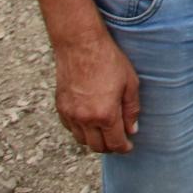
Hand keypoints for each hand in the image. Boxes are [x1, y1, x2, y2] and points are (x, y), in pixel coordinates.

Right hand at [54, 30, 139, 152]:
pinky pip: (70, 128)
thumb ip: (132, 109)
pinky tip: (89, 121)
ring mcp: (70, 114)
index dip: (123, 148)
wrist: (81, 45)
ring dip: (93, 140)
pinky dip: (80, 130)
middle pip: (96, 147)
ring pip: (81, 140)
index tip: (128, 146)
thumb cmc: (109, 61)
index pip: (115, 143)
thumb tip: (132, 129)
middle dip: (109, 147)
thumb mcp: (130, 83)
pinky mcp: (60, 107)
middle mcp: (85, 119)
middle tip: (118, 140)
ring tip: (104, 131)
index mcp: (105, 114)